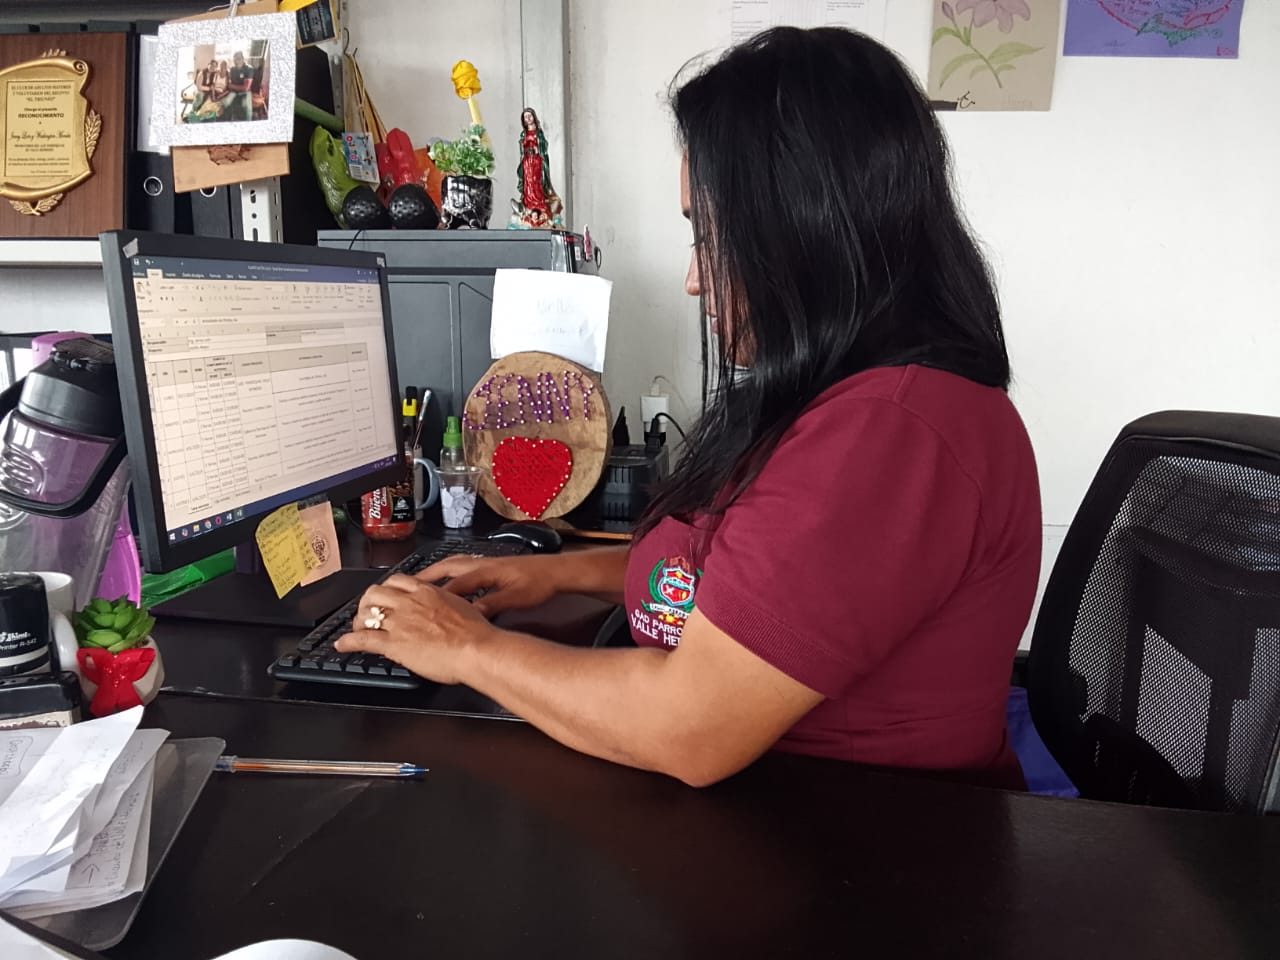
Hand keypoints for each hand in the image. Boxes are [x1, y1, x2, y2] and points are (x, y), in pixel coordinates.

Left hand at [334, 574, 496, 683]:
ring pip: (365, 614)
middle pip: (374, 593)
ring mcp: (399, 622)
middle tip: (367, 613)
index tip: (385, 596)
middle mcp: (409, 602)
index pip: (395, 581)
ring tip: (357, 629)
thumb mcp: (461, 606)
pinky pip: (362, 639)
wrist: (475, 648)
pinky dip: (348, 642)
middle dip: (367, 603)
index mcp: (426, 591)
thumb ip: (445, 604)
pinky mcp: (393, 643)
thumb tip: (443, 609)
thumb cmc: (475, 632)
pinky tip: (343, 645)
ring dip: (357, 622)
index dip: (385, 589)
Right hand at [417, 555, 559, 617]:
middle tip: (405, 587)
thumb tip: (472, 614)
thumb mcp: (517, 598)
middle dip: (425, 577)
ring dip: (435, 572)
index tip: (417, 607)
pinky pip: (461, 567)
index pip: (453, 585)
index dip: (434, 597)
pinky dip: (448, 572)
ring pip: (452, 564)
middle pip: (446, 567)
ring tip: (418, 582)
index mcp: (485, 571)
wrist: (556, 571)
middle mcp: (481, 564)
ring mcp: (484, 563)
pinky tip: (447, 582)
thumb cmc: (539, 583)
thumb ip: (494, 605)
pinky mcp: (490, 566)